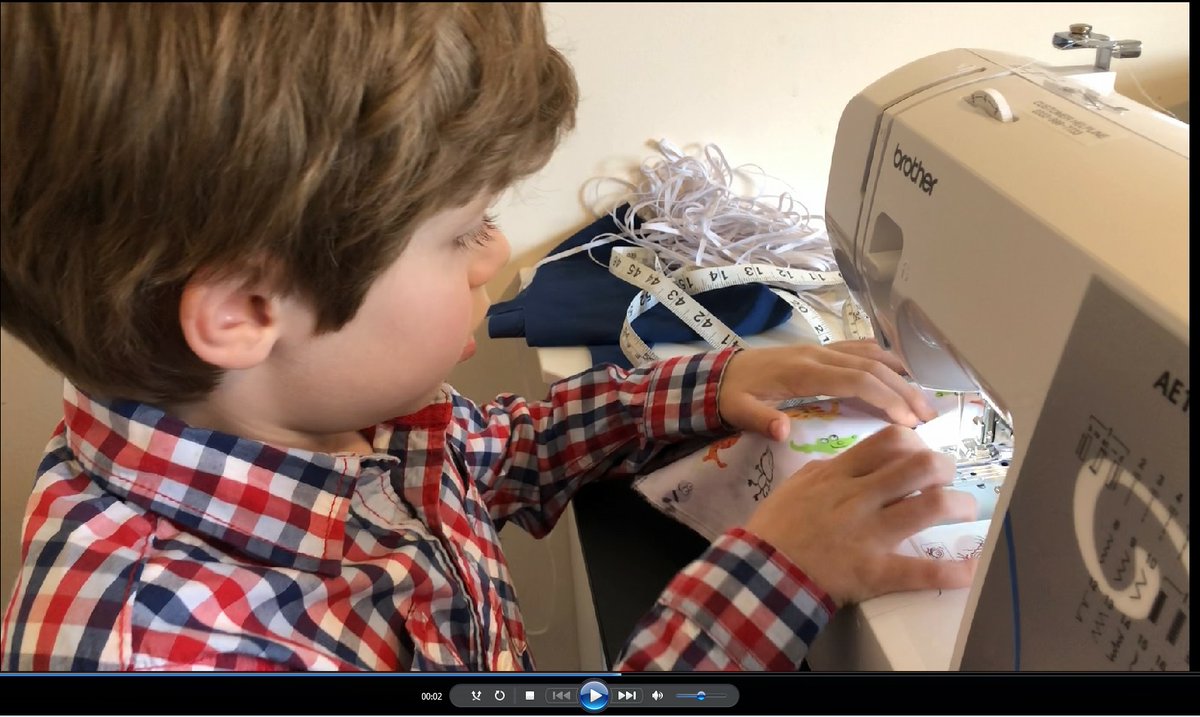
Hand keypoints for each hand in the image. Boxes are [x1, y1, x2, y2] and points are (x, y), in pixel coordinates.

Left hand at [718, 340, 936, 440]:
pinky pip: (860, 350)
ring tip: (924, 401)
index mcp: (803, 371)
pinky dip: (886, 360)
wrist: (718, 373)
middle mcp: (818, 355)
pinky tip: (904, 375)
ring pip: (871, 356)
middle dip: (904, 390)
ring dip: (901, 376)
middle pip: (872, 367)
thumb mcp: (737, 411)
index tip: (908, 421)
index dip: (885, 397)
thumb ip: (759, 420)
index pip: (855, 380)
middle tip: (929, 418)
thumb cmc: (732, 395)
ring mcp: (822, 350)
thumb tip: (782, 432)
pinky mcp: (822, 351)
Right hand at [744, 425, 978, 606]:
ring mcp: (870, 534)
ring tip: (964, 510)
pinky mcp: (875, 571)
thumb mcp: (796, 486)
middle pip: (920, 465)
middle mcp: (859, 498)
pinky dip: (954, 570)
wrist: (759, 572)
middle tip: (948, 480)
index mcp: (840, 475)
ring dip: (959, 505)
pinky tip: (973, 567)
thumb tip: (853, 462)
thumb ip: (828, 471)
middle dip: (945, 468)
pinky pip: (922, 570)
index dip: (917, 443)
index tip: (921, 455)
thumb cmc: (774, 529)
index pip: (891, 440)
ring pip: (930, 506)